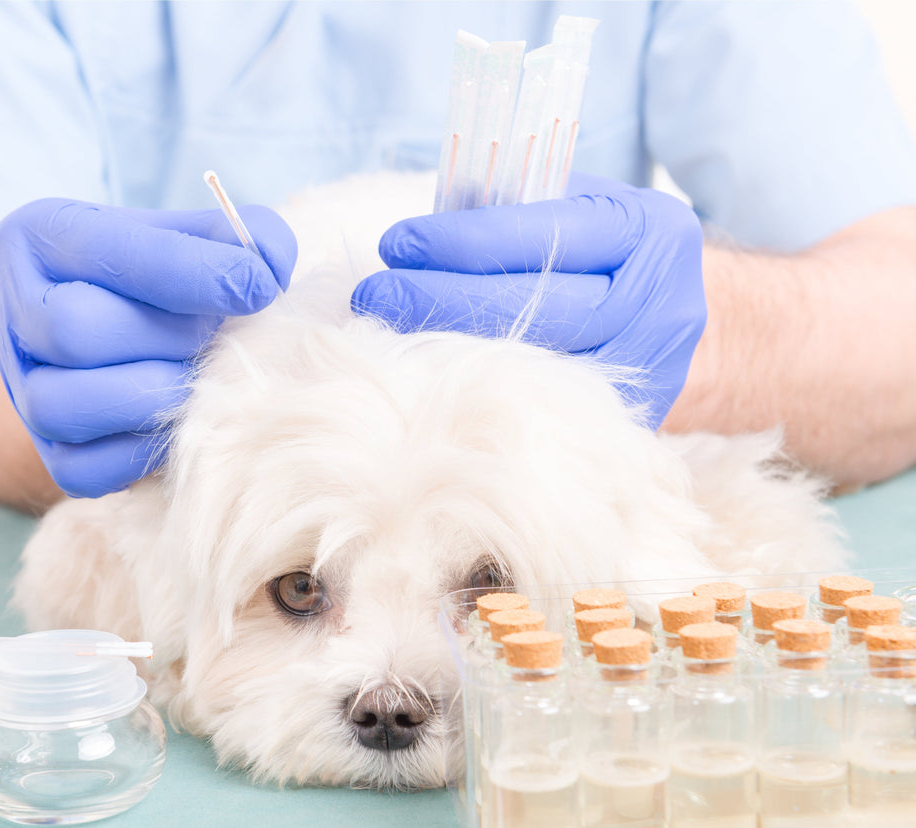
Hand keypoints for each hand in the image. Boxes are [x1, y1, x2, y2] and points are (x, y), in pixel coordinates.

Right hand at [0, 199, 296, 496]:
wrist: (105, 328)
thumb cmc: (154, 275)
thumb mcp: (184, 235)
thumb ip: (232, 238)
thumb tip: (269, 265)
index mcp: (40, 238)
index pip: (108, 253)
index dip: (193, 272)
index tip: (259, 284)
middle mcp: (12, 312)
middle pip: (74, 330)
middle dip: (166, 337)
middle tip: (213, 335)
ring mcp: (20, 388)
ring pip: (61, 405)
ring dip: (149, 397)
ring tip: (195, 379)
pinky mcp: (46, 452)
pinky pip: (78, 471)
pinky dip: (138, 453)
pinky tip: (176, 421)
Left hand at [350, 174, 704, 427]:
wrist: (703, 326)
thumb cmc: (616, 253)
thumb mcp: (587, 207)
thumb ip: (519, 207)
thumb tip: (424, 230)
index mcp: (649, 234)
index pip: (543, 234)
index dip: (460, 239)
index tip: (396, 242)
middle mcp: (655, 306)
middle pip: (532, 306)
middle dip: (438, 298)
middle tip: (373, 293)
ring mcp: (644, 372)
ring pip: (529, 362)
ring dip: (447, 346)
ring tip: (386, 330)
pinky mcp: (624, 419)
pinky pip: (537, 401)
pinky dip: (476, 382)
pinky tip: (426, 368)